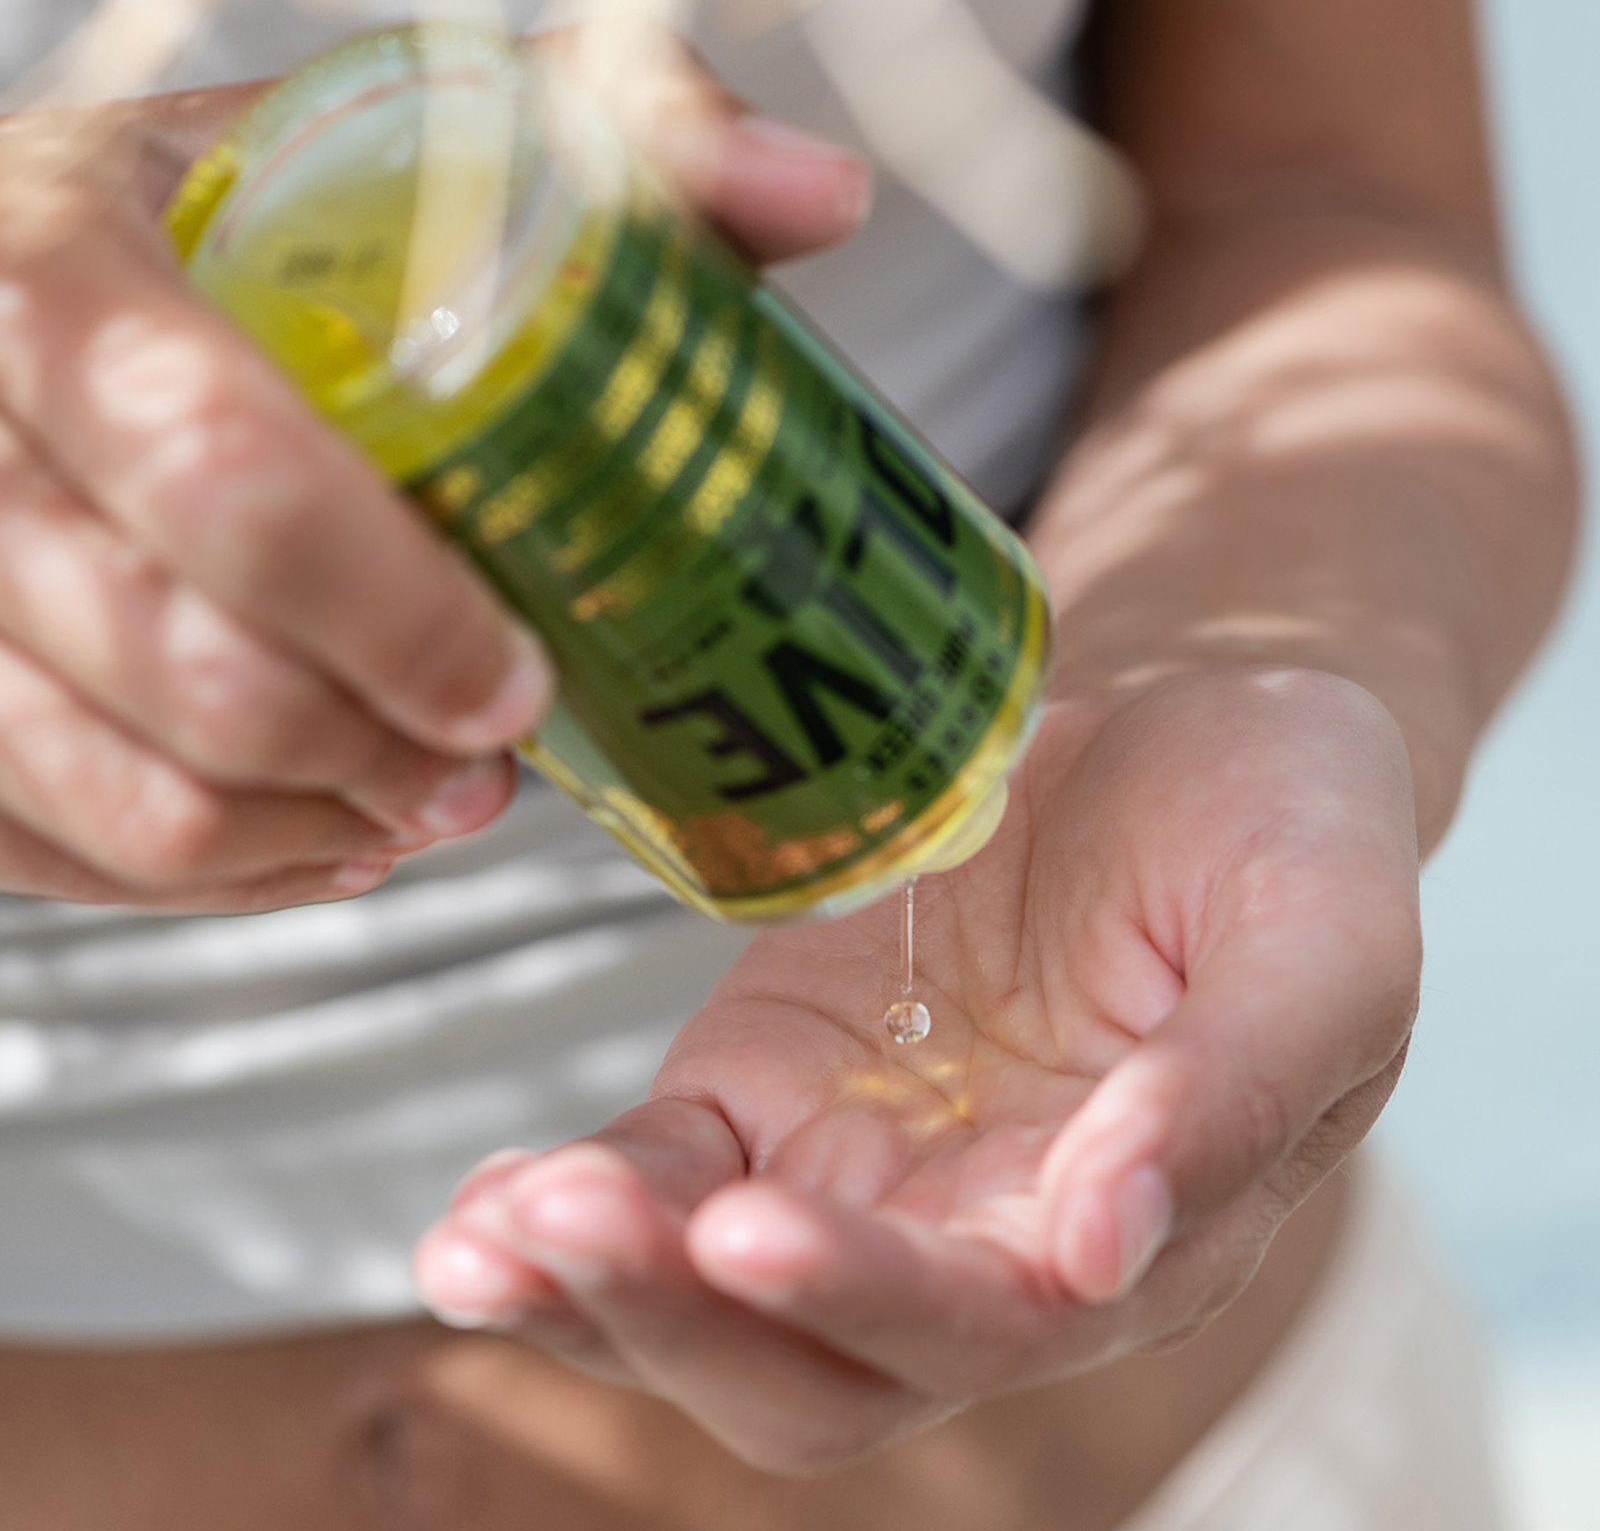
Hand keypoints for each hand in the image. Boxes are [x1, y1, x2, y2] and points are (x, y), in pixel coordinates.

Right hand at [0, 37, 868, 909]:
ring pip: (128, 799)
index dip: (394, 609)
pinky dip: (224, 873)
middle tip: (490, 761)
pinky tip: (321, 831)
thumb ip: (600, 142)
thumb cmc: (224, 223)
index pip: (228, 473)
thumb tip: (821, 194)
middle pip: (181, 671)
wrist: (11, 281)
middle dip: (372, 748)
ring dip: (313, 827)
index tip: (516, 679)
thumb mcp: (379, 145)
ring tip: (425, 803)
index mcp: (64, 271)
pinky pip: (73, 856)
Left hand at [416, 667, 1420, 1473]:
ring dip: (593, 1288)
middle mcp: (976, 1241)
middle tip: (573, 1221)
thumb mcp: (1319, 945)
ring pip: (709, 1299)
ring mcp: (858, 1169)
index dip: (873, 1301)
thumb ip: (1233, 1096)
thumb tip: (1103, 1247)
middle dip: (682, 1317)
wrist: (1180, 722)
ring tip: (484, 1237)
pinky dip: (567, 1202)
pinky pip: (659, 1175)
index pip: (988, 1329)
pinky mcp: (768, 1085)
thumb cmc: (1280, 826)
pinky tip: (485, 1206)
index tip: (758, 1231)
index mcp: (1121, 1239)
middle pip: (814, 1365)